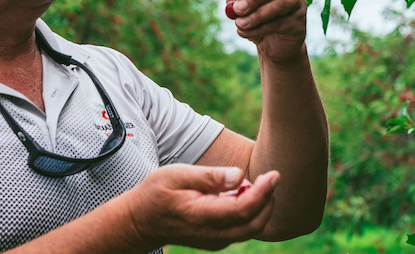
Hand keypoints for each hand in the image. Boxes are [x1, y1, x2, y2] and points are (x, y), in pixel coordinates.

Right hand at [124, 164, 278, 250]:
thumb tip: (239, 175)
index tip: (274, 174)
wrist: (140, 222)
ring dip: (263, 208)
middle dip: (269, 201)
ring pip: (251, 229)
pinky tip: (246, 193)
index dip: (263, 192)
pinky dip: (253, 213)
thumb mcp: (177, 175)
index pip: (243, 209)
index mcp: (201, 215)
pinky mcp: (216, 241)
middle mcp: (212, 234)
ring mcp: (215, 240)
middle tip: (271, 177)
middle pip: (254, 224)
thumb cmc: (156, 192)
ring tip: (260, 182)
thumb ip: (209, 176)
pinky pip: (242, 230)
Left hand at [227, 0, 306, 62]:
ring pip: (279, 5)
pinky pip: (279, 24)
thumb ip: (238, 2)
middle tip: (238, 8)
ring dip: (256, 15)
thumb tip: (231, 0)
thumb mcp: (245, 8)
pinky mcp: (299, 23)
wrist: (275, 43)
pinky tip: (245, 32)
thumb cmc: (259, 18)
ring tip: (239, 24)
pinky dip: (260, 29)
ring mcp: (298, 3)